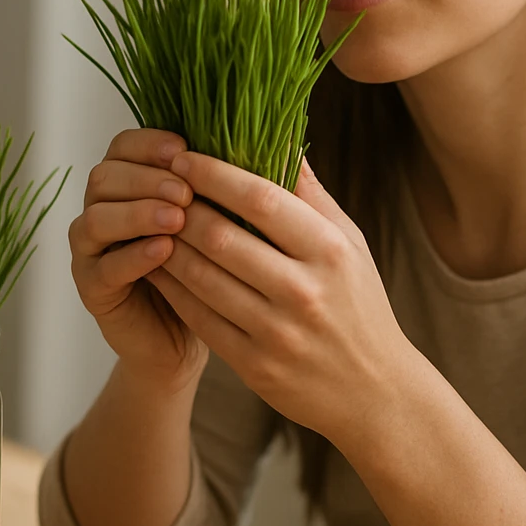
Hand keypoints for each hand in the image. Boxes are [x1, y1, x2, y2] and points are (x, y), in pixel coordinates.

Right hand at [68, 128, 206, 392]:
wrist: (202, 330)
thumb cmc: (217, 263)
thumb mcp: (226, 215)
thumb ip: (231, 179)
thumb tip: (273, 139)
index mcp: (129, 181)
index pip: (123, 145)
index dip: (149, 143)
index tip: (185, 149)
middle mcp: (103, 208)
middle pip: (104, 176)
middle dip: (146, 178)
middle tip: (186, 190)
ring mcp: (92, 250)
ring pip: (96, 218)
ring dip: (137, 214)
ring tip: (177, 219)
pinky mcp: (93, 288)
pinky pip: (103, 266)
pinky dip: (133, 255)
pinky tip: (165, 252)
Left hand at [146, 154, 419, 444]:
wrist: (375, 391)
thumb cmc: (359, 306)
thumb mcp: (350, 244)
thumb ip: (311, 194)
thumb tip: (281, 134)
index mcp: (328, 251)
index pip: (260, 199)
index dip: (214, 174)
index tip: (183, 156)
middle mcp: (303, 290)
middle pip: (222, 237)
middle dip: (181, 207)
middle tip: (157, 186)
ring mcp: (277, 331)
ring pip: (202, 277)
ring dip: (168, 245)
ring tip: (150, 221)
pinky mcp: (255, 365)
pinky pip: (199, 317)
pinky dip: (172, 288)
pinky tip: (157, 265)